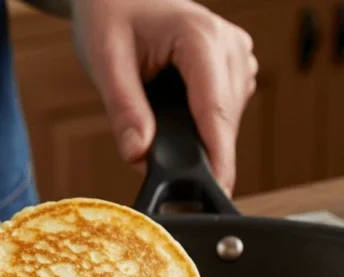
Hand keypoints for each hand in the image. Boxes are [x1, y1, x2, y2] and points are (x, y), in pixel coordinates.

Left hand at [72, 0, 256, 194]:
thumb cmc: (111, 14)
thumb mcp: (105, 59)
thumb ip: (123, 109)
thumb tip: (138, 155)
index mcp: (201, 37)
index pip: (215, 110)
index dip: (218, 157)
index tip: (217, 193)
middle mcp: (230, 45)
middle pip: (223, 121)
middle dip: (195, 150)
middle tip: (151, 160)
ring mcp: (239, 55)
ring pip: (228, 120)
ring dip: (197, 137)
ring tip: (157, 121)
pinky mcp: (236, 67)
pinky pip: (226, 112)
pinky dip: (202, 124)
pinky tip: (176, 112)